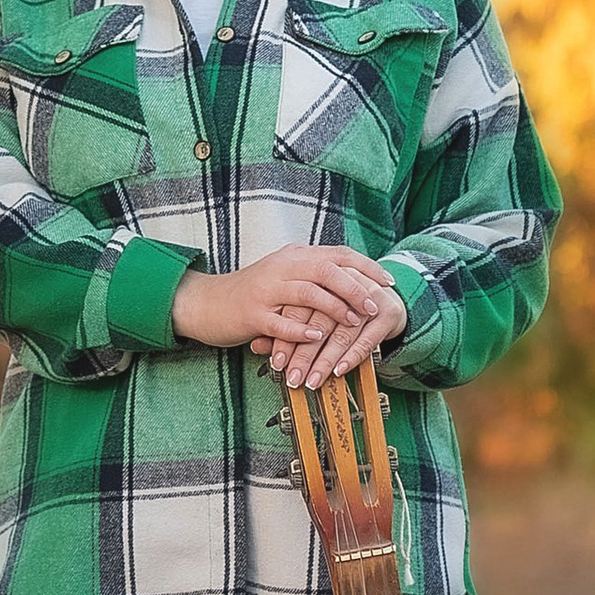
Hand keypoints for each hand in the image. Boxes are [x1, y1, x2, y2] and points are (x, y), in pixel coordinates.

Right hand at [170, 245, 407, 390]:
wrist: (206, 303)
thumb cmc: (252, 293)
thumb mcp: (284, 275)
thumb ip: (313, 274)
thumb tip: (354, 278)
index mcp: (293, 256)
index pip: (338, 254)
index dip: (366, 267)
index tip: (388, 282)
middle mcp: (281, 267)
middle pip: (327, 270)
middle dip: (356, 288)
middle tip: (375, 306)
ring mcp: (266, 290)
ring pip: (308, 294)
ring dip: (336, 309)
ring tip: (355, 323)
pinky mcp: (252, 314)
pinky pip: (282, 323)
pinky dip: (302, 332)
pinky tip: (317, 340)